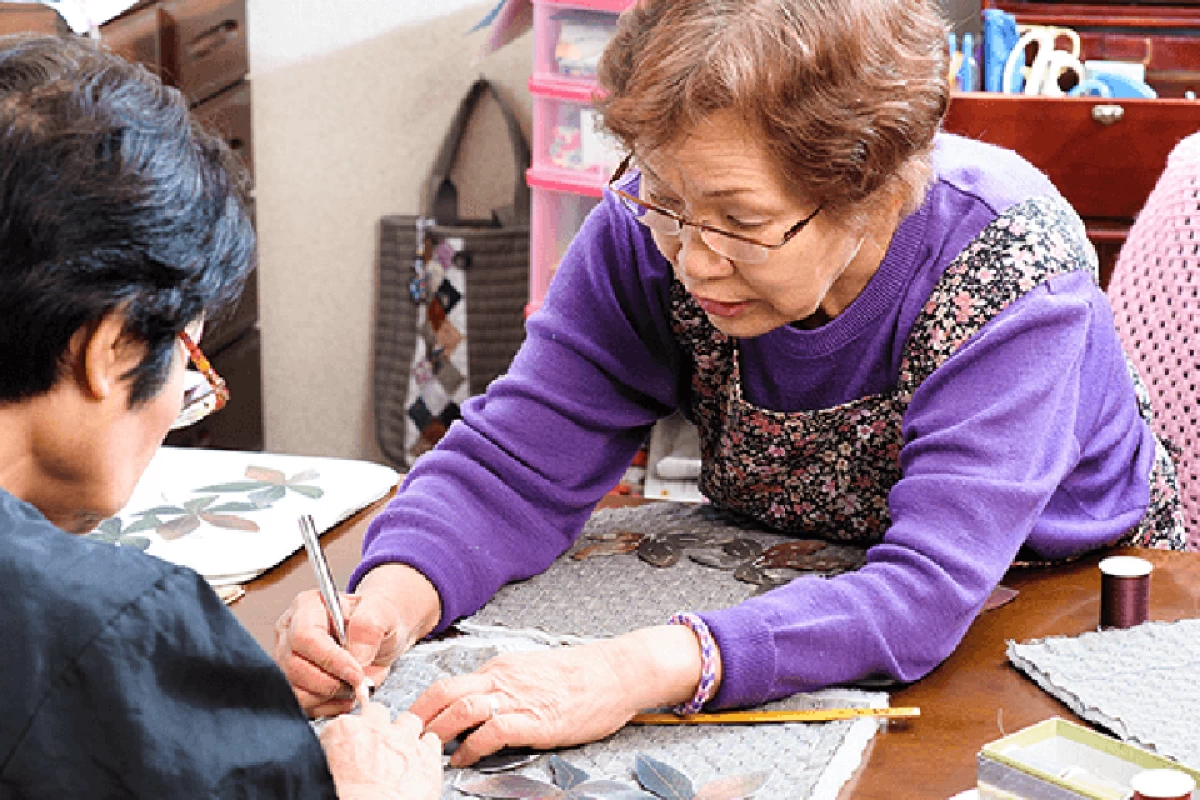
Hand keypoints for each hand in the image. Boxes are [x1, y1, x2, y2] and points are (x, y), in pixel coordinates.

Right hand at [274, 564, 440, 717]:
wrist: (379, 637)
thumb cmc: (377, 620)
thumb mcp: (382, 614)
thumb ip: (368, 628)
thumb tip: (356, 657)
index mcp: (307, 607)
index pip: (305, 637)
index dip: (330, 660)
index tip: (356, 672)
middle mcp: (289, 633)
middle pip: (295, 667)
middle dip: (332, 682)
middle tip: (359, 681)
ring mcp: (287, 661)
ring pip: (296, 691)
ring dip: (330, 697)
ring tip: (353, 687)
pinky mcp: (293, 684)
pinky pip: (303, 706)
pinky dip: (328, 707)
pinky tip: (346, 696)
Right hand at [319, 704, 441, 799]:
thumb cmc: (346, 798)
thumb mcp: (324, 772)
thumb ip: (332, 757)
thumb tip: (335, 763)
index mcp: (343, 732)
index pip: (344, 722)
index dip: (349, 737)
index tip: (350, 747)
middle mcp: (375, 729)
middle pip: (377, 712)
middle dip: (378, 725)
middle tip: (376, 747)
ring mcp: (404, 739)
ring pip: (408, 721)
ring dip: (405, 733)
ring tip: (400, 753)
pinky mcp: (427, 755)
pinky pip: (432, 741)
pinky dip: (427, 750)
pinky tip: (420, 763)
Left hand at [409, 640, 646, 766]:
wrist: (617, 671)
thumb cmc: (582, 675)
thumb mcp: (534, 672)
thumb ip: (506, 686)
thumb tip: (482, 707)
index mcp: (500, 667)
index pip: (449, 683)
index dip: (424, 706)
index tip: (411, 725)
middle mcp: (502, 678)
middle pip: (444, 691)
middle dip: (418, 718)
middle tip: (402, 740)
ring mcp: (518, 698)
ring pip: (461, 708)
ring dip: (438, 733)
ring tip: (426, 754)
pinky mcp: (535, 719)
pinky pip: (492, 731)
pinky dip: (471, 748)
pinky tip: (463, 761)